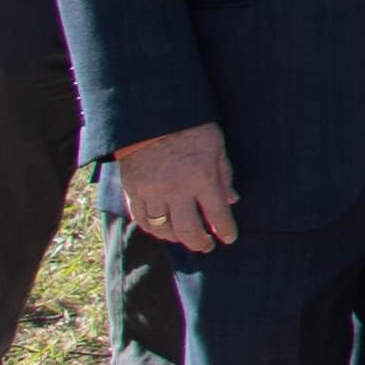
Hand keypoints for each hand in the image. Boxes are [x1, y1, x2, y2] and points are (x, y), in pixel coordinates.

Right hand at [109, 125, 234, 253]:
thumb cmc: (190, 129)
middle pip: (189, 229)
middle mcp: (176, 190)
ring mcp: (152, 192)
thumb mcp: (217, 148)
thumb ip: (224, 176)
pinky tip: (162, 230)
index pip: (218, 215)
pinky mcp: (132, 190)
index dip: (225, 230)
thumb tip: (231, 200)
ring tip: (186, 239)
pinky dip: (152, 229)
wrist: (149, 117)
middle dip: (201, 243)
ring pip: (164, 228)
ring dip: (177, 238)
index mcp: (202, 179)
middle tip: (207, 246)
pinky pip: (141, 219)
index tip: (229, 238)